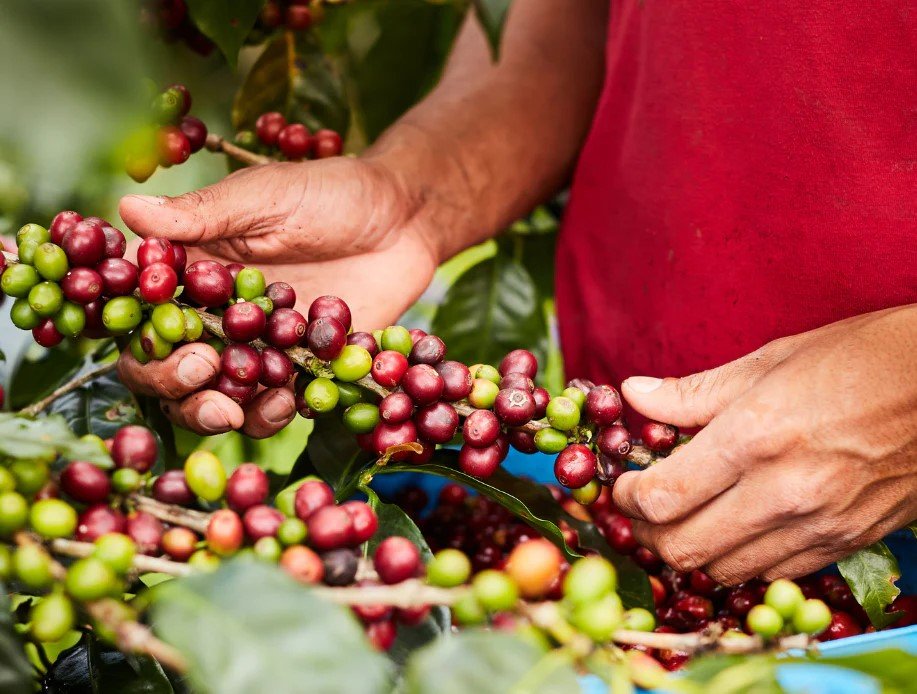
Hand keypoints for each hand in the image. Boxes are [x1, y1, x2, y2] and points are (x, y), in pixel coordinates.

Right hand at [116, 157, 439, 435]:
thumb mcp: (266, 196)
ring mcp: (258, 350)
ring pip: (219, 400)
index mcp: (192, 274)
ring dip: (222, 412)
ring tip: (248, 401)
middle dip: (177, 385)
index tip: (171, 340)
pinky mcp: (301, 371)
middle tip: (206, 373)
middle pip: (171, 371)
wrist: (403, 219)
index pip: (145, 319)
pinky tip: (291, 400)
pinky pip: (276, 405)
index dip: (145, 341)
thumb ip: (203, 214)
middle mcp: (216, 319)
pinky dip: (275, 413)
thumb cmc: (330, 193)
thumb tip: (127, 210)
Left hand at [613, 305, 916, 583]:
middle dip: (647, 534)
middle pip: (683, 549)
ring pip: (725, 571)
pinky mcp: (845, 543)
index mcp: (754, 437)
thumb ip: (693, 392)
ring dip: (690, 552)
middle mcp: (782, 492)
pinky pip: (773, 574)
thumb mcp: (769, 361)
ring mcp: (817, 525)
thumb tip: (633, 393)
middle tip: (641, 510)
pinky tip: (733, 529)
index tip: (622, 487)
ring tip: (683, 520)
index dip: (627, 499)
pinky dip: (740, 561)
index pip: (663, 498)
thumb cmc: (859, 359)